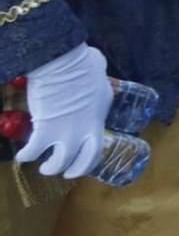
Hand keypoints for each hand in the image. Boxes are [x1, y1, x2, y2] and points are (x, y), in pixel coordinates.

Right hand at [16, 44, 112, 179]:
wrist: (63, 63)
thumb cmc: (83, 64)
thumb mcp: (100, 80)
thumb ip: (97, 91)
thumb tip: (94, 82)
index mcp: (98, 116)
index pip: (98, 145)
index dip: (90, 157)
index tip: (82, 159)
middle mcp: (85, 129)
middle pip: (83, 161)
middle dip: (75, 170)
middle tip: (65, 172)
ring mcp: (66, 132)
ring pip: (59, 162)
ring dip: (51, 168)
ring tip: (44, 168)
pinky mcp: (45, 131)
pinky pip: (33, 151)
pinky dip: (26, 155)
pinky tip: (21, 156)